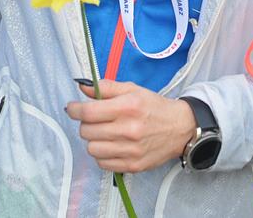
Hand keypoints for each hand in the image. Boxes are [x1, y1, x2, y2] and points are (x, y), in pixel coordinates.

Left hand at [66, 80, 196, 173]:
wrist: (180, 128)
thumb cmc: (154, 107)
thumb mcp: (132, 90)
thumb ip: (106, 87)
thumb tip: (83, 87)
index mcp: (128, 107)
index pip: (88, 112)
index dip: (75, 109)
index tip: (72, 108)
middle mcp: (129, 130)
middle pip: (87, 131)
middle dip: (85, 123)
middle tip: (94, 119)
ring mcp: (131, 150)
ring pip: (92, 149)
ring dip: (93, 140)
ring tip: (103, 133)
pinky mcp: (132, 165)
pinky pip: (102, 163)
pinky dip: (102, 154)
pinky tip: (111, 145)